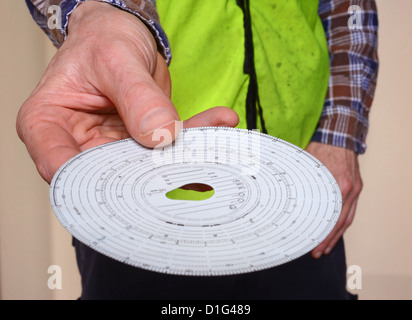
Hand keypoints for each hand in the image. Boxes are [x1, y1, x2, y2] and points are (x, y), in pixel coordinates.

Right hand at [16, 2, 238, 183]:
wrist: (121, 34)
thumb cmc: (101, 39)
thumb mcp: (115, 58)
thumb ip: (137, 97)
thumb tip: (159, 135)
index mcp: (48, 124)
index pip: (58, 165)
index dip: (90, 183)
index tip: (132, 181)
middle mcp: (77, 142)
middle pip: (106, 176)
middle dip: (148, 177)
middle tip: (185, 168)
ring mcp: (110, 147)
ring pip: (145, 166)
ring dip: (182, 156)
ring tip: (213, 140)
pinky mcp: (139, 144)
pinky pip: (167, 148)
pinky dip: (195, 137)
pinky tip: (219, 122)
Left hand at [305, 142, 362, 258]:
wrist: (339, 134)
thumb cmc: (321, 147)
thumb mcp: (307, 163)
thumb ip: (299, 181)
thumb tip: (279, 193)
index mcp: (338, 184)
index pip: (331, 217)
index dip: (323, 233)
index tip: (313, 244)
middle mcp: (350, 189)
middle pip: (340, 222)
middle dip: (329, 240)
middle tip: (317, 252)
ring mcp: (355, 189)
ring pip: (348, 219)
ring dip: (337, 235)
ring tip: (326, 248)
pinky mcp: (356, 187)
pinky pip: (351, 210)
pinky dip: (343, 222)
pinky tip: (336, 231)